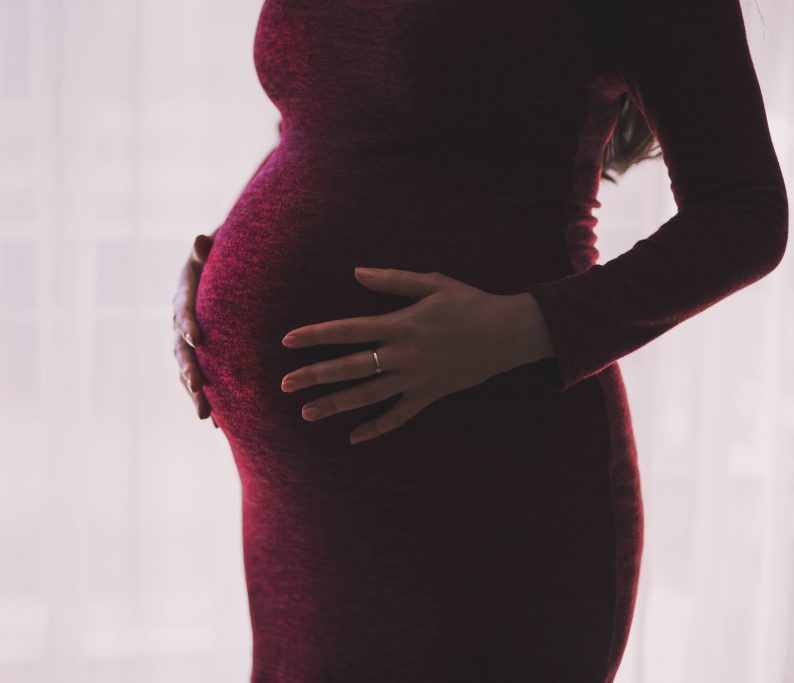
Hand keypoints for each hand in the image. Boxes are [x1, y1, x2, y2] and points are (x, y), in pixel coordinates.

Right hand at [172, 232, 219, 428]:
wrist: (218, 275)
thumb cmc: (218, 260)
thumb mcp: (211, 252)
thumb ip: (206, 250)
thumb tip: (201, 238)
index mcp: (183, 298)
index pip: (182, 311)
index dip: (187, 324)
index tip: (196, 337)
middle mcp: (180, 325)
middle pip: (181, 350)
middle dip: (189, 370)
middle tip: (198, 387)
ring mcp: (187, 345)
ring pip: (187, 372)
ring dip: (195, 394)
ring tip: (206, 415)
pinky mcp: (199, 359)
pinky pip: (200, 383)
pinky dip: (208, 401)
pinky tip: (218, 425)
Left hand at [280, 267, 553, 444]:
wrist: (509, 333)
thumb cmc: (469, 302)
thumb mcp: (432, 282)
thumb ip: (392, 280)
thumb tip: (356, 272)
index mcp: (400, 325)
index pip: (347, 330)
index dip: (315, 335)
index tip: (288, 341)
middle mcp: (403, 355)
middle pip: (349, 368)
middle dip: (314, 375)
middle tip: (284, 384)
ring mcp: (416, 379)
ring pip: (368, 396)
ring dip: (335, 405)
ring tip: (307, 413)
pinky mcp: (430, 396)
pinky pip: (399, 416)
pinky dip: (377, 428)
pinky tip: (354, 438)